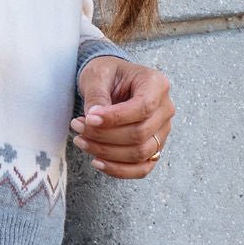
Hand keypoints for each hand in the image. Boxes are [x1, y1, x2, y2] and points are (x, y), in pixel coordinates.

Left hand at [70, 57, 174, 178]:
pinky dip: (119, 170)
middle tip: (77, 126)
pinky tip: (96, 161)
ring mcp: (162, 131)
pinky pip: (142, 168)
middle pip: (140, 134)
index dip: (115, 118)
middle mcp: (165, 109)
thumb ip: (97, 95)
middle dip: (104, 136)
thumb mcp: (97, 75)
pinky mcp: (154, 148)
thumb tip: (93, 119)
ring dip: (107, 152)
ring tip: (80, 140)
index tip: (88, 118)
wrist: (111, 82)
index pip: (142, 108)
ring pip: (140, 153)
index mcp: (156, 84)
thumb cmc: (106, 74)